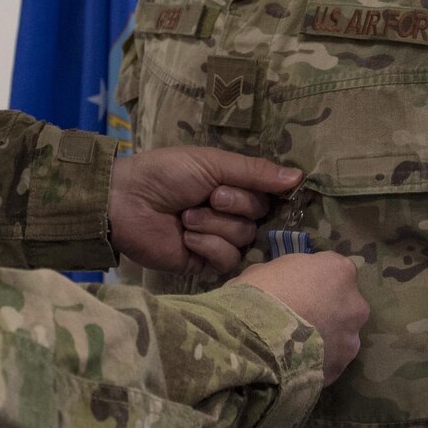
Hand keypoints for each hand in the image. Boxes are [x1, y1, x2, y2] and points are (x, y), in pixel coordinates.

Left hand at [109, 147, 300, 275]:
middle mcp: (229, 214)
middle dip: (233, 205)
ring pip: (244, 238)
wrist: (126, 202)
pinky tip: (187, 237)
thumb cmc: (166, 174)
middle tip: (207, 197)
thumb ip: (255, 172)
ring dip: (214, 224)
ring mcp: (217, 241)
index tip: (241, 183)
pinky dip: (208, 245)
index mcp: (232, 187)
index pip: (268, 196)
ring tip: (187, 217)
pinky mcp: (204, 264)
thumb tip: (300, 176)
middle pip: (259, 218)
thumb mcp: (212, 163)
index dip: (260, 192)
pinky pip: (228, 260)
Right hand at [230, 251, 365, 383]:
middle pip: (344, 304)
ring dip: (325, 337)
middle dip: (327, 309)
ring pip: (341, 335)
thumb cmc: (258, 293)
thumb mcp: (266, 269)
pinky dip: (317, 361)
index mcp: (338, 270)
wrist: (251, 338)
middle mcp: (355, 303)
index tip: (297, 288)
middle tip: (298, 317)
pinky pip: (330, 360)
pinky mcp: (341, 366)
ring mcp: (351, 338)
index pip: (334, 270)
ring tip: (296, 346)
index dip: (314, 279)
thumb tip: (283, 284)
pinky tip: (295, 363)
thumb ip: (287, 274)